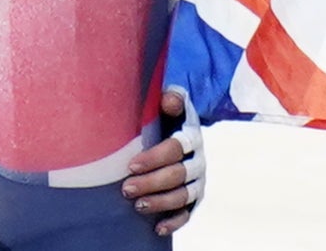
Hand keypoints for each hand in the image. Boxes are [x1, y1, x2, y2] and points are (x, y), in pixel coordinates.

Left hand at [120, 89, 203, 236]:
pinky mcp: (195, 198)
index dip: (154, 158)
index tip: (131, 166)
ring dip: (160, 202)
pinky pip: (188, 213)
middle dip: (152, 183)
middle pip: (178, 175)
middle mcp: (198, 161)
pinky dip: (174, 221)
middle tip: (127, 189)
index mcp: (191, 137)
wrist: (179, 132)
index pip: (175, 149)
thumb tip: (170, 99)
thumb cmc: (166, 118)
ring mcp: (197, 181)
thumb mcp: (168, 105)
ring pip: (183, 195)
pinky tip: (158, 228)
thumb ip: (171, 98)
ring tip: (138, 205)